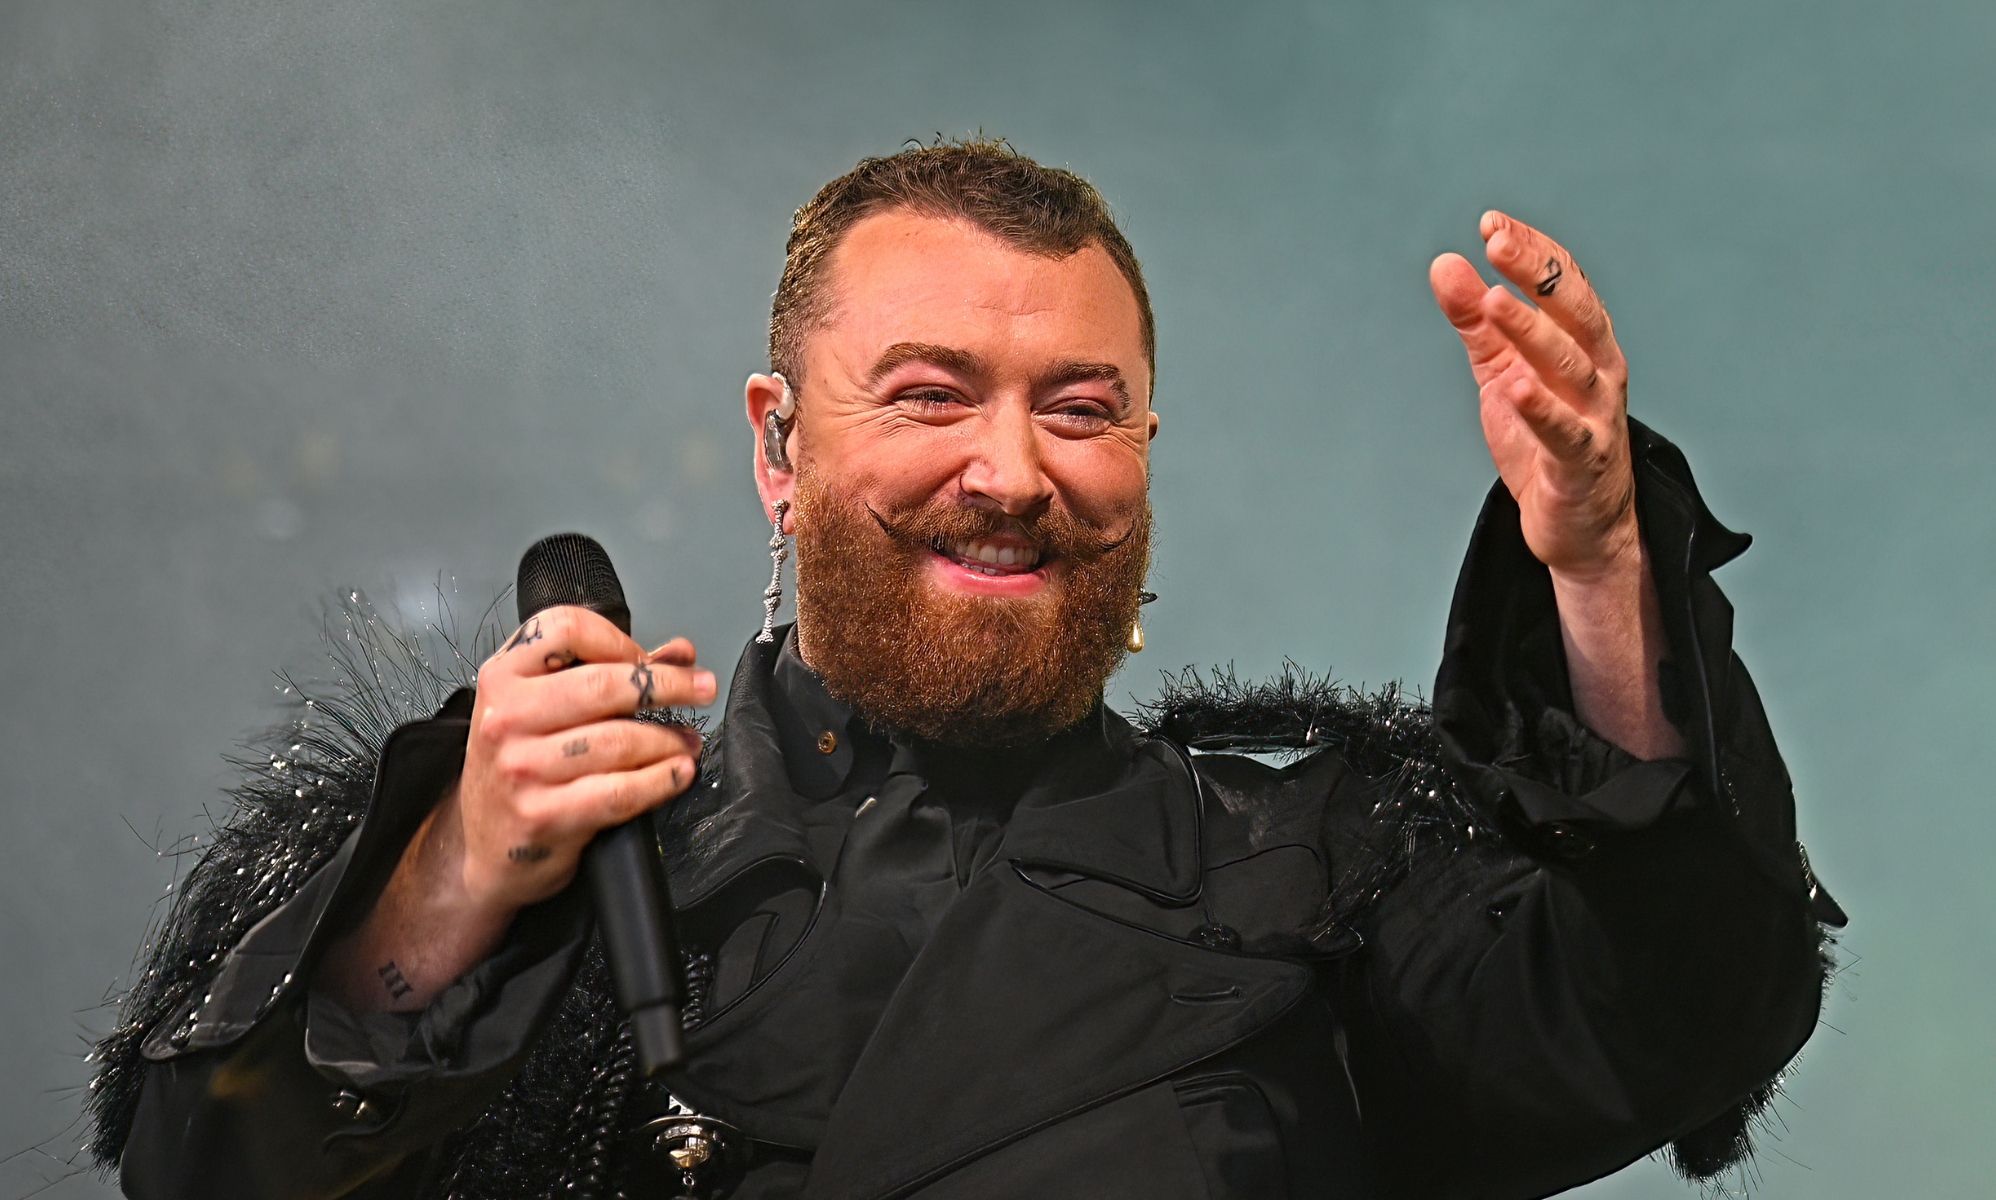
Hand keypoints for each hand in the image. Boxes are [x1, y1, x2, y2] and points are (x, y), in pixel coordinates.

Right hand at [454, 608, 712, 912]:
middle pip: (603, 684)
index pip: (567, 629)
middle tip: (701, 689)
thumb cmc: (518, 769)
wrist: (484, 845)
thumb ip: (608, 673)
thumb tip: (679, 654)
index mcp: (503, 678)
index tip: (650, 660)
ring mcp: (522, 768)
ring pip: (619, 740)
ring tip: (687, 741)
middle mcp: (506, 717)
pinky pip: (620, 791)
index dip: (621, 640)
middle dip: (667, 686)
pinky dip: (662, 780)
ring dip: (669, 739)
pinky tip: (678, 773)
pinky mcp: (543, 814)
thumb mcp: (544, 710)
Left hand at [1431, 213, 1684, 760]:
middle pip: (1574, 311)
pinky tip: (1515, 385)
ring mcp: (1596, 417)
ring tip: (1494, 301)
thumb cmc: (1544, 441)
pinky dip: (1540, 407)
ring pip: (1568, 364)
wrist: (1580, 525)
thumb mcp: (1502, 372)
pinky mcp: (1581, 462)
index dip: (1532, 250)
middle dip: (1536, 273)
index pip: (1564, 283)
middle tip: (1497, 241)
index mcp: (1585, 344)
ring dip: (1531, 331)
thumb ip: (1476, 322)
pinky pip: (1563, 431)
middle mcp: (1600, 372)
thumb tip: (1446, 264)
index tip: (1491, 223)